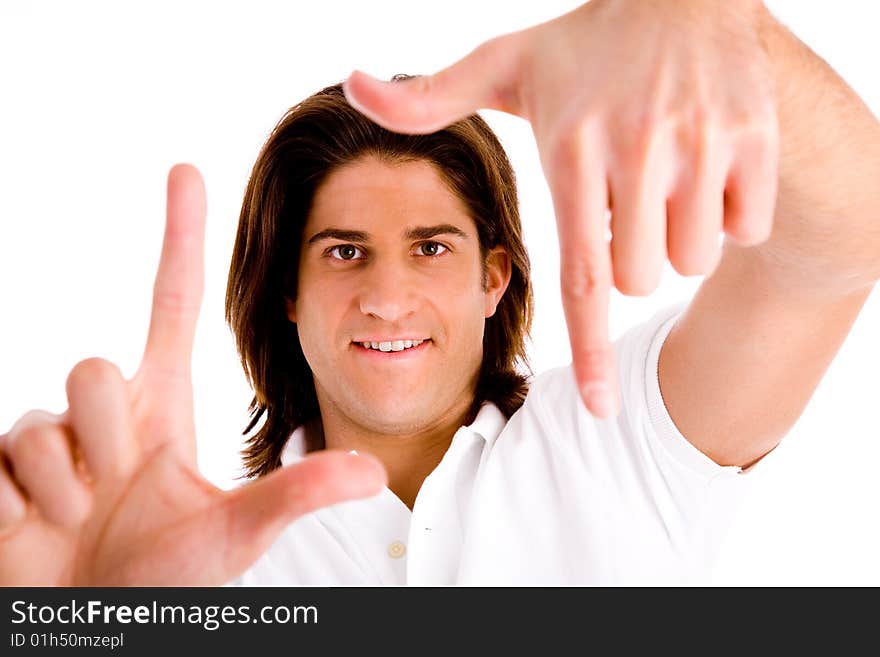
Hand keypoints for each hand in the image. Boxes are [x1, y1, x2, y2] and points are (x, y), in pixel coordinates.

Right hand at [0, 165, 385, 585]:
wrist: (91, 623)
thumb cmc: (165, 580)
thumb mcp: (234, 532)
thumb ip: (295, 495)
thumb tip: (374, 473)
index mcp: (162, 404)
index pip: (170, 302)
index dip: (180, 237)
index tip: (187, 171)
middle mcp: (106, 409)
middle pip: (92, 366)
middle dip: (105, 438)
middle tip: (117, 494)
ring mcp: (49, 437)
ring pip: (46, 420)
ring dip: (67, 486)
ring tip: (82, 520)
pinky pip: (1, 462)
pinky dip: (21, 508)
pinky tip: (37, 528)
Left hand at [342, 0, 778, 416]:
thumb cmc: (586, 45)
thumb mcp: (504, 65)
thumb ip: (430, 98)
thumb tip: (352, 87)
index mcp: (572, 150)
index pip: (582, 276)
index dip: (593, 353)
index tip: (600, 409)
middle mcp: (638, 148)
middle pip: (640, 278)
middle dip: (631, 257)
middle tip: (627, 198)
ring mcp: (703, 141)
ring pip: (693, 259)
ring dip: (679, 235)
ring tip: (666, 175)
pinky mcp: (756, 136)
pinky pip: (747, 226)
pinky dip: (731, 211)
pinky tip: (709, 161)